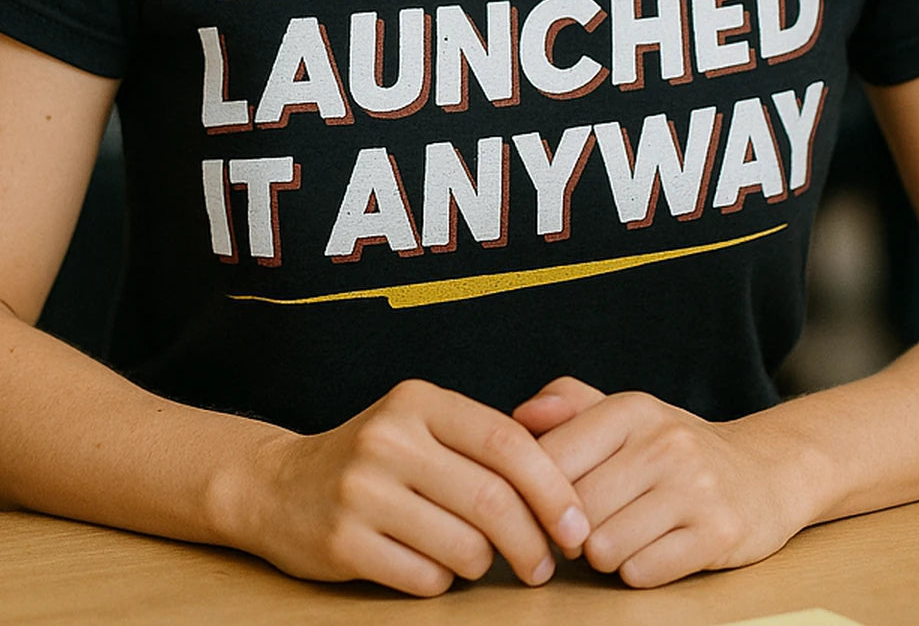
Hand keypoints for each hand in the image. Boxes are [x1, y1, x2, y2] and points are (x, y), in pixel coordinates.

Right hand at [242, 378, 590, 596]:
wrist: (276, 485)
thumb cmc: (376, 458)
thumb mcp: (421, 425)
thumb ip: (483, 442)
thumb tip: (565, 489)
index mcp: (419, 401)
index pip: (508, 443)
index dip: (553, 489)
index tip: (578, 527)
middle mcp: (389, 438)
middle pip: (492, 501)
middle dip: (533, 543)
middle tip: (545, 565)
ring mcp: (362, 490)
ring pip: (464, 546)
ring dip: (484, 564)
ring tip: (476, 558)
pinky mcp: (343, 542)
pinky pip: (425, 578)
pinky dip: (442, 581)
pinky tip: (430, 564)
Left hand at [514, 376, 812, 587]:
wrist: (766, 471)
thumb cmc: (676, 448)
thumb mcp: (628, 415)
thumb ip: (570, 406)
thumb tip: (521, 414)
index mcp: (632, 409)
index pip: (551, 458)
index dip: (540, 492)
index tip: (551, 502)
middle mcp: (664, 443)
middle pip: (576, 510)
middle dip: (573, 530)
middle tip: (590, 526)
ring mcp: (694, 488)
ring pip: (603, 548)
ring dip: (605, 555)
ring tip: (624, 536)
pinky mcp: (717, 534)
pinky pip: (642, 573)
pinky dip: (639, 571)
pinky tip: (656, 550)